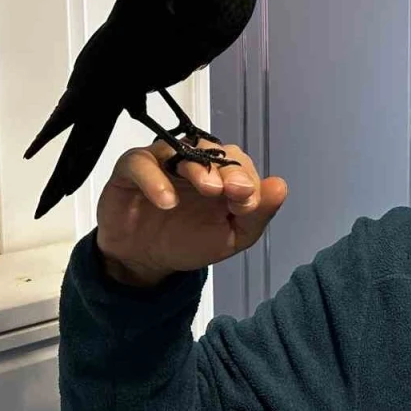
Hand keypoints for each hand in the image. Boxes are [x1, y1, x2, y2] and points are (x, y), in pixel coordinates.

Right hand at [95, 139, 286, 286]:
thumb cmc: (189, 241)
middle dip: (229, 170)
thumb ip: (257, 214)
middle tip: (234, 191)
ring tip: (210, 190)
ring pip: (181, 149)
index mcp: (221, 174)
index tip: (249, 203)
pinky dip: (155, 179)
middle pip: (214, 151)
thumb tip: (280, 186)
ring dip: (200, 168)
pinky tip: (168, 201)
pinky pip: (140, 163)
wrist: (144, 260)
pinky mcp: (130, 170)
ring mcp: (161, 162)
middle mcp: (192, 161)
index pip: (240, 163)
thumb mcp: (231, 236)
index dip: (248, 179)